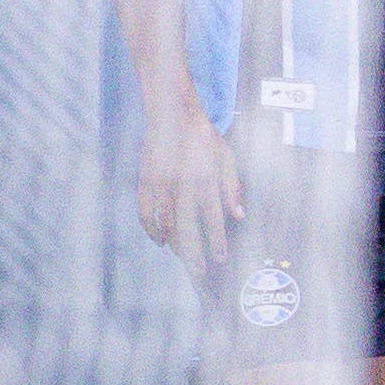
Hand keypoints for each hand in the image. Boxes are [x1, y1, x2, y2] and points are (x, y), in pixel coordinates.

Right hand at [139, 102, 241, 269]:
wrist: (173, 113)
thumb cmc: (204, 137)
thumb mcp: (227, 158)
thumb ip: (233, 188)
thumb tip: (240, 217)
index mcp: (206, 178)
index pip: (213, 218)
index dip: (216, 240)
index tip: (220, 258)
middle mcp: (183, 184)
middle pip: (187, 227)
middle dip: (194, 252)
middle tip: (199, 271)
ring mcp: (161, 183)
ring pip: (165, 223)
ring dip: (174, 243)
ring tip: (183, 256)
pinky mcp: (145, 180)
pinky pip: (144, 212)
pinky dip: (150, 229)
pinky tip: (160, 240)